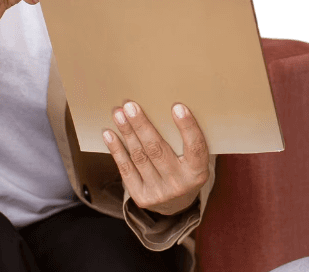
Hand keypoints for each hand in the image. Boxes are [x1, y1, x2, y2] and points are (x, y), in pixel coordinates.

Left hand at [102, 101, 209, 215]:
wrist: (177, 203)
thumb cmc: (185, 167)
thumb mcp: (194, 158)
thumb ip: (186, 139)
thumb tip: (168, 107)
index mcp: (198, 171)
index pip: (195, 146)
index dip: (187, 127)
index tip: (177, 106)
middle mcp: (179, 184)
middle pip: (158, 149)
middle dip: (142, 125)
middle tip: (130, 106)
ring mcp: (159, 192)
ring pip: (139, 156)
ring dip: (126, 132)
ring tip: (118, 114)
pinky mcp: (142, 197)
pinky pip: (126, 169)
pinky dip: (116, 150)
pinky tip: (110, 134)